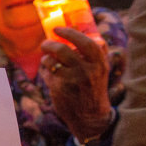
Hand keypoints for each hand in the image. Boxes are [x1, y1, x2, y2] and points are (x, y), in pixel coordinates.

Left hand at [39, 27, 112, 141]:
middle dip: (49, 44)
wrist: (90, 116)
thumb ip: (97, 53)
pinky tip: (47, 72)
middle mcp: (87, 71)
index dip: (70, 33)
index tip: (57, 29)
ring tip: (47, 59)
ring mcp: (72, 81)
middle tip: (45, 43)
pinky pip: (46, 73)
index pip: (86, 43)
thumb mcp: (101, 70)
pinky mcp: (60, 89)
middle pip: (62, 50)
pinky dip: (44, 70)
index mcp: (99, 64)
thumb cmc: (94, 87)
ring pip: (50, 61)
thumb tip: (90, 33)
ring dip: (46, 58)